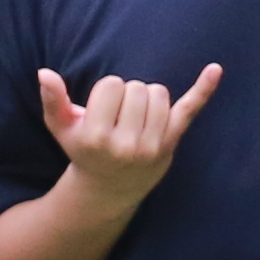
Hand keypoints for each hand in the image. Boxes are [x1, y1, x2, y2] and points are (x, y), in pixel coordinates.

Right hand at [35, 61, 219, 209]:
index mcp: (96, 137)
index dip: (106, 92)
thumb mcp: (61, 128)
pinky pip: (189, 110)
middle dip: (126, 94)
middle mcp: (126, 144)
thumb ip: (52, 100)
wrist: (108, 190)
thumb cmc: (83, 150)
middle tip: (119, 116)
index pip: (110, 85)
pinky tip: (215, 70)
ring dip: (147, 97)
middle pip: (136, 87)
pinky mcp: (171, 143)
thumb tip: (45, 73)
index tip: (102, 110)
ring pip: (158, 92)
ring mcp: (152, 146)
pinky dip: (203, 89)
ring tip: (135, 117)